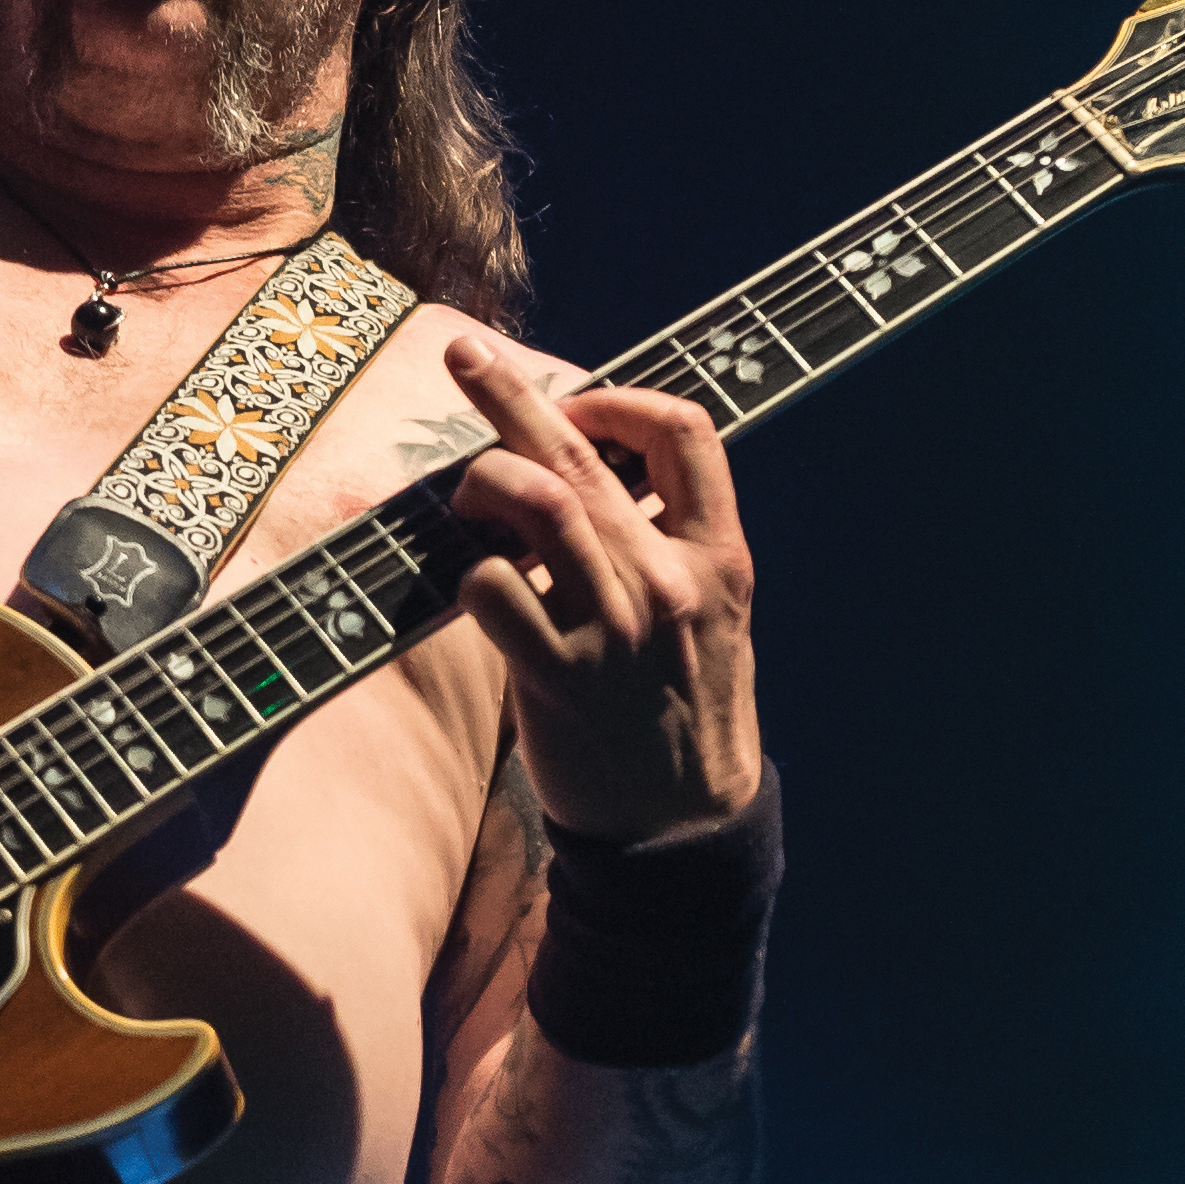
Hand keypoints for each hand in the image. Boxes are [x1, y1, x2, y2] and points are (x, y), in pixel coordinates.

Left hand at [442, 335, 759, 842]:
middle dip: (512, 397)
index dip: (621, 400)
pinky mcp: (558, 676)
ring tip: (465, 491)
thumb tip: (597, 475)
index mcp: (720, 558)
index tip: (578, 406)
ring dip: (485, 480)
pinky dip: (468, 570)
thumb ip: (672, 546)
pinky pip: (492, 589)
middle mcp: (670, 582)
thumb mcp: (715, 617)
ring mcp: (614, 629)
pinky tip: (469, 579)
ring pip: (538, 505)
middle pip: (587, 455)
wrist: (684, 828)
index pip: (685, 431)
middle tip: (464, 356)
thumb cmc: (685, 711)